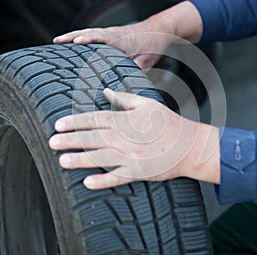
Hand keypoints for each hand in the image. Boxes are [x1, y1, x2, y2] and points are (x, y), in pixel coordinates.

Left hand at [49, 89, 219, 189]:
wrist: (188, 144)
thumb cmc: (167, 122)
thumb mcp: (146, 103)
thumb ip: (123, 97)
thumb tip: (105, 90)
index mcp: (124, 121)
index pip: (94, 119)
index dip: (75, 121)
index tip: (58, 124)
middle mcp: (124, 138)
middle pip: (92, 138)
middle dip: (70, 140)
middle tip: (51, 142)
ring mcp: (130, 156)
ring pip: (100, 158)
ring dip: (80, 160)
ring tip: (62, 161)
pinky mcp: (138, 172)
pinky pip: (117, 177)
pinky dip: (103, 181)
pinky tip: (88, 183)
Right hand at [53, 1, 202, 69]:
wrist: (160, 30)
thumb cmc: (153, 43)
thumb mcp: (148, 58)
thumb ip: (135, 67)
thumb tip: (123, 77)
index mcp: (122, 39)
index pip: (102, 37)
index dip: (89, 39)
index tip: (76, 42)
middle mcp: (114, 33)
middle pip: (90, 32)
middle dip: (72, 36)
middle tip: (57, 41)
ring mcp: (111, 33)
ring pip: (89, 32)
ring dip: (73, 35)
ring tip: (58, 40)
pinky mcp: (111, 35)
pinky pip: (94, 35)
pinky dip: (82, 36)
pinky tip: (74, 42)